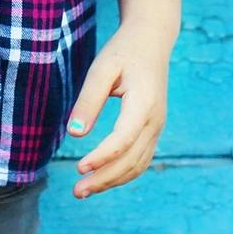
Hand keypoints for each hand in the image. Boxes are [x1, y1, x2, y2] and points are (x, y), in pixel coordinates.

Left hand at [63, 19, 173, 197]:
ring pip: (137, 165)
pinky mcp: (153, 130)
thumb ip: (89, 100)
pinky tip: (100, 179)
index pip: (124, 139)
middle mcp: (155, 120)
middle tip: (76, 191)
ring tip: (83, 190)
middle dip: (104, 179)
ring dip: (112, 181)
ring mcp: (157, 127)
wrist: (152, 42)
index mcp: (144, 103)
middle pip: (131, 160)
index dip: (102, 157)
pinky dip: (121, 174)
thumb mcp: (102, 69)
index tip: (79, 167)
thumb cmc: (123, 52)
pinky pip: (140, 159)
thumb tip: (75, 134)